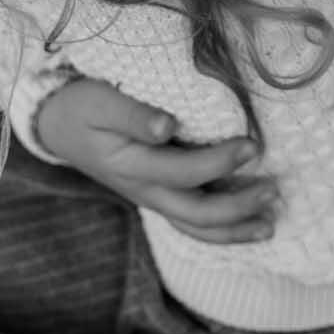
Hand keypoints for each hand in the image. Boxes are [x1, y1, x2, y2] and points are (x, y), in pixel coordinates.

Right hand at [32, 77, 277, 243]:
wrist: (58, 124)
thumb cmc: (83, 106)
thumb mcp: (100, 102)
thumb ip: (133, 115)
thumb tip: (168, 126)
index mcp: (132, 166)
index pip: (182, 172)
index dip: (220, 161)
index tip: (253, 144)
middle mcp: (144, 190)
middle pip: (195, 213)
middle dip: (237, 207)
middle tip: (274, 189)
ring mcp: (152, 197)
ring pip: (194, 227)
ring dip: (234, 230)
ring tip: (269, 225)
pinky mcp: (158, 194)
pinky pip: (191, 222)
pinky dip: (221, 230)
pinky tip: (249, 226)